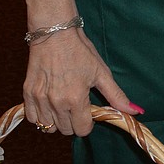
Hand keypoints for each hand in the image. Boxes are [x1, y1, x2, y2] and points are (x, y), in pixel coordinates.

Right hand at [23, 28, 141, 136]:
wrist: (55, 32)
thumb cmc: (80, 50)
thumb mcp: (101, 72)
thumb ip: (116, 96)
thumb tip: (136, 111)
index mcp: (76, 98)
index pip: (82, 130)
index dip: (88, 123)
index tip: (89, 112)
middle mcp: (56, 102)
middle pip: (66, 130)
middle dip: (74, 122)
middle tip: (77, 105)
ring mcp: (40, 98)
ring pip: (47, 127)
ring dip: (57, 121)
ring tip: (63, 105)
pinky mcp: (27, 93)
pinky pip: (32, 118)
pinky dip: (40, 116)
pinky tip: (49, 104)